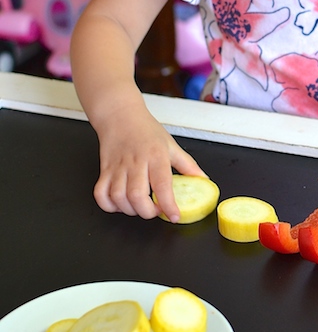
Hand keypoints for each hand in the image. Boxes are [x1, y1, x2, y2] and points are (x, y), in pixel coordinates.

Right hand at [93, 105, 205, 222]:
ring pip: (118, 197)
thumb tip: (203, 180)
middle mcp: (136, 162)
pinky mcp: (104, 170)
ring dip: (129, 209)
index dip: (168, 205)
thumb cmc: (146, 130)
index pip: (162, 184)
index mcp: (156, 156)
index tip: (174, 216)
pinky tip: (120, 204)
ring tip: (140, 207)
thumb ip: (187, 165)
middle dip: (147, 212)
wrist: (120, 115)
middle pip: (137, 196)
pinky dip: (108, 205)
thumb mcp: (171, 145)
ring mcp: (118, 167)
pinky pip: (100, 194)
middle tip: (156, 211)